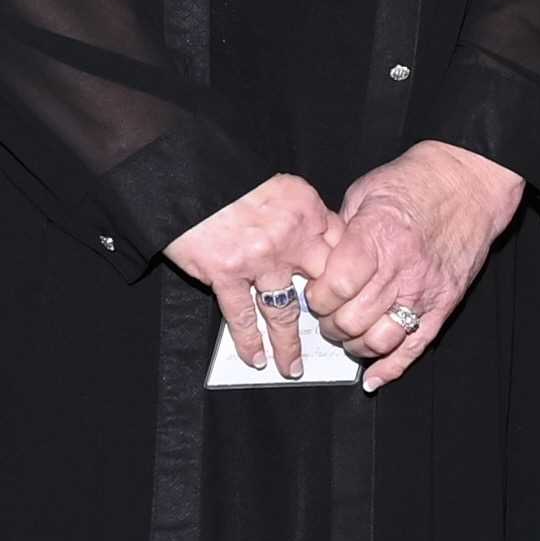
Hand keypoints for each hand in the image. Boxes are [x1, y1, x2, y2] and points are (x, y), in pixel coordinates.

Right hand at [166, 172, 342, 375]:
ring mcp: (258, 259)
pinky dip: (248, 341)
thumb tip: (317, 242)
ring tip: (292, 367)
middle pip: (322, 285)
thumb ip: (300, 214)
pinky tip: (255, 358)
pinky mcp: (226, 273)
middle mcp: (289, 238)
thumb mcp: (279, 185)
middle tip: (333, 341)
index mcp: (306, 211)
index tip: (353, 298)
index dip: (350, 276)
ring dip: (288, 344)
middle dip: (329, 316)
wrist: (185, 173)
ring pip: (284, 312)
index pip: (342, 249)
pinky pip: (242, 316)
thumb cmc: (230, 177)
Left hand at [309, 141, 524, 387]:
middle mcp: (402, 270)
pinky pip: (414, 347)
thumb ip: (341, 232)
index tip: (316, 293)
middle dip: (330, 324)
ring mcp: (425, 292)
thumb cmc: (415, 183)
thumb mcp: (365, 194)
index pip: (336, 288)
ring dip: (355, 346)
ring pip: (379, 341)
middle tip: (327, 315)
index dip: (318, 298)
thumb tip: (318, 263)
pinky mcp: (444, 305)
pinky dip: (391, 369)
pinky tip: (373, 377)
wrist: (469, 183)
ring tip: (348, 334)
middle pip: (353, 320)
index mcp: (377, 238)